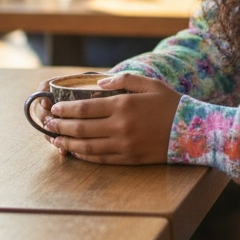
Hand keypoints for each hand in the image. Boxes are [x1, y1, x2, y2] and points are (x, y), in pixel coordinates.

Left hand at [42, 73, 181, 163]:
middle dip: (60, 126)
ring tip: (54, 140)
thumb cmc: (170, 104)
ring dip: (67, 143)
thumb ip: (123, 80)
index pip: (85, 108)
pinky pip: (100, 159)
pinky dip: (84, 155)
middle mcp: (120, 126)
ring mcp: (124, 145)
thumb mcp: (149, 84)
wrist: (192, 130)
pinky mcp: (129, 159)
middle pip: (81, 128)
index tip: (54, 109)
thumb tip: (98, 84)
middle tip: (46, 124)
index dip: (65, 110)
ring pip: (86, 146)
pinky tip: (75, 151)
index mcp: (124, 105)